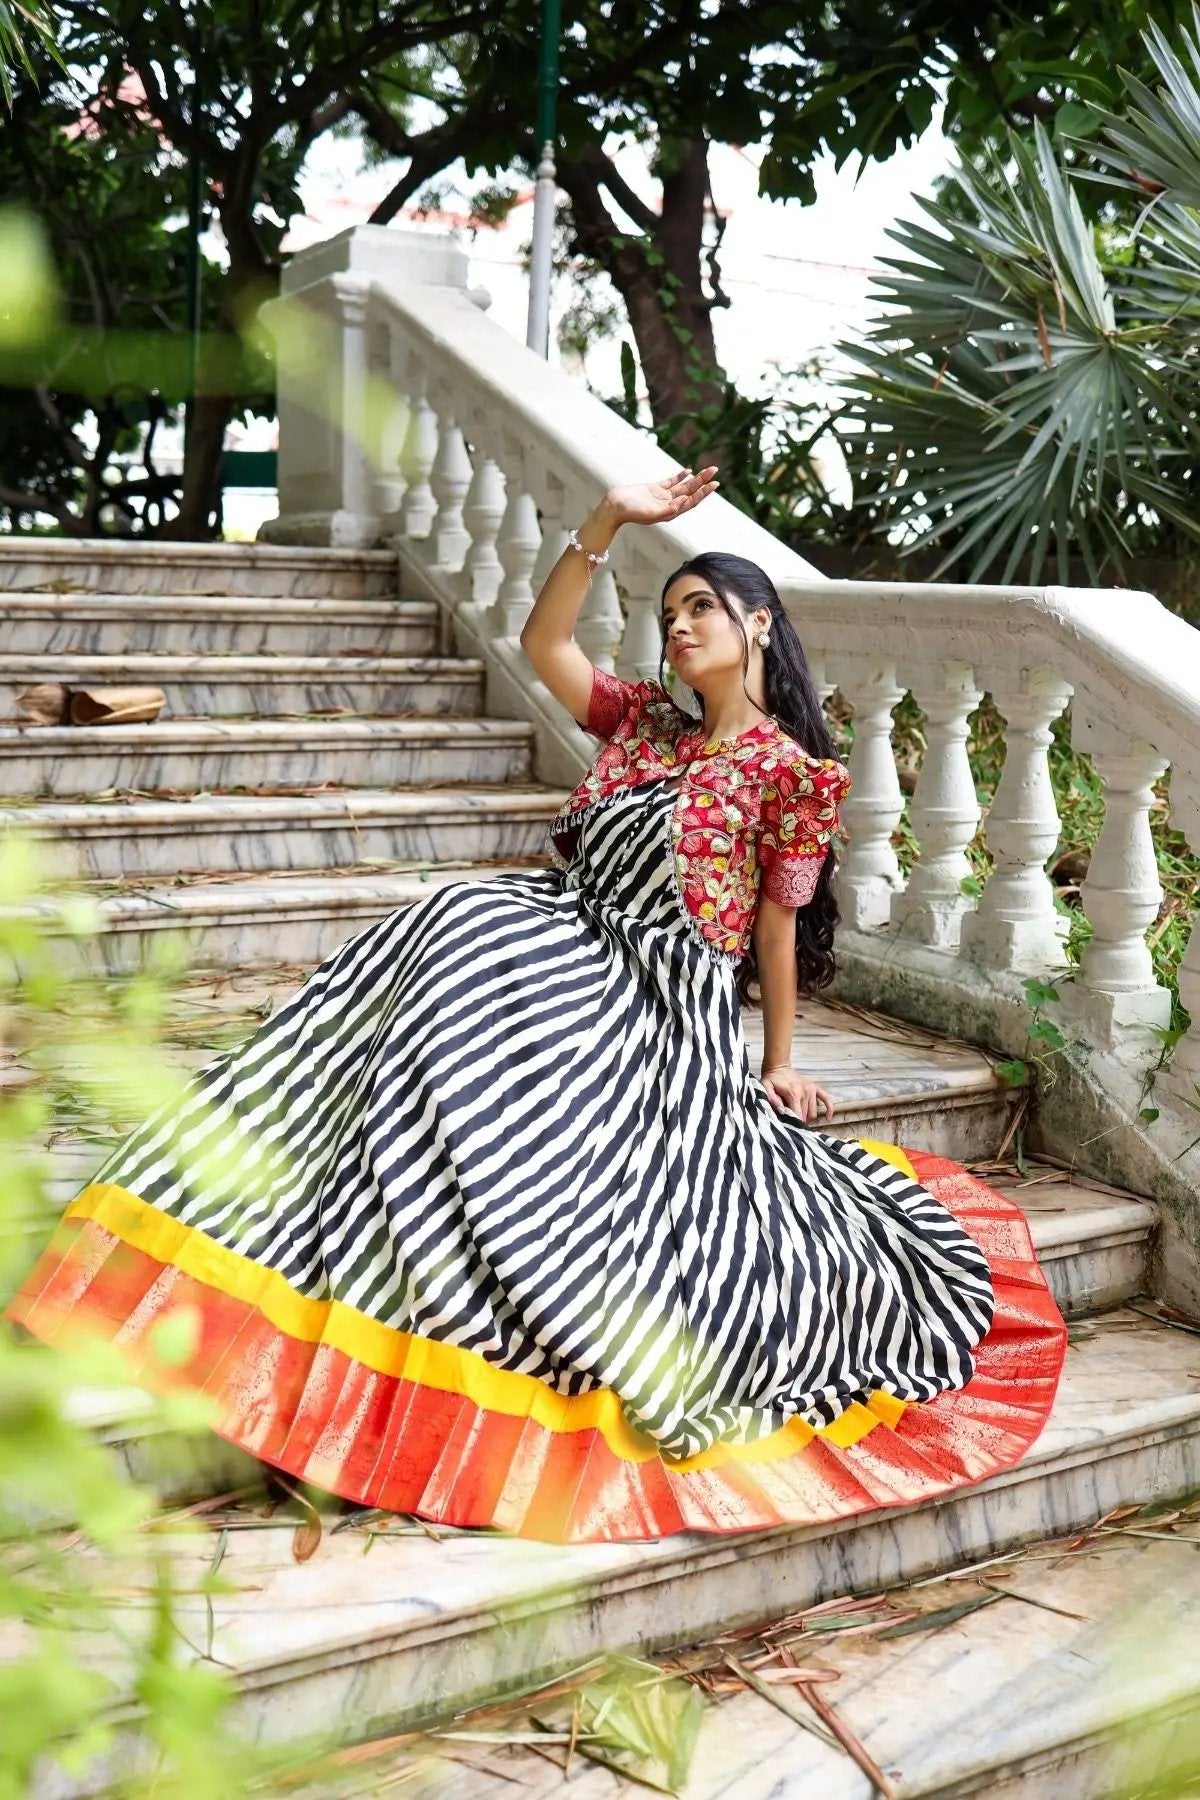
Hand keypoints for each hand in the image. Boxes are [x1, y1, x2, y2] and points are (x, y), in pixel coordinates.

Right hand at [602, 466, 719, 526]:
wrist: (614, 506)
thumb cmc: (631, 512)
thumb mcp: (650, 513)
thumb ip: (668, 510)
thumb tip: (684, 502)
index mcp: (670, 513)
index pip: (691, 501)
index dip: (703, 493)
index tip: (714, 484)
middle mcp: (669, 505)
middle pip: (690, 492)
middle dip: (703, 482)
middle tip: (715, 470)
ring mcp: (662, 497)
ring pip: (683, 486)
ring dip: (695, 478)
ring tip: (707, 470)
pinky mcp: (655, 489)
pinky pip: (671, 482)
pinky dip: (680, 476)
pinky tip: (688, 471)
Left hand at [762, 1066, 834, 1123]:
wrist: (779, 1067)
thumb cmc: (771, 1080)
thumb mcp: (766, 1087)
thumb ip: (772, 1098)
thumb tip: (781, 1110)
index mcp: (793, 1093)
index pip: (798, 1115)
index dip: (794, 1123)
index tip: (790, 1128)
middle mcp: (805, 1092)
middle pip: (805, 1115)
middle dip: (799, 1121)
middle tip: (792, 1123)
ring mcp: (811, 1090)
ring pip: (813, 1112)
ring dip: (808, 1118)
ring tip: (800, 1118)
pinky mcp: (815, 1087)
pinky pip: (826, 1099)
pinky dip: (829, 1109)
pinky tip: (828, 1117)